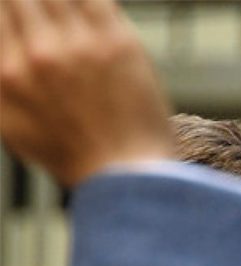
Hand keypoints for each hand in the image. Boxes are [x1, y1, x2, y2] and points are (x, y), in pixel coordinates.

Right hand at [0, 0, 171, 186]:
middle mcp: (38, 53)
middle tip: (46, 15)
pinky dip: (89, 2)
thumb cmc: (73, 154)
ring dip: (62, 4)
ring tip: (68, 13)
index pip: (2, 14)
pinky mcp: (117, 42)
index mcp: (8, 73)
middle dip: (32, 5)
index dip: (14, 12)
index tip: (26, 16)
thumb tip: (5, 51)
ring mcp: (79, 45)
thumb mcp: (12, 124)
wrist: (125, 171)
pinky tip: (92, 9)